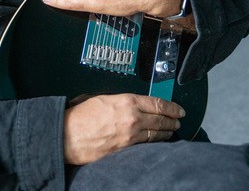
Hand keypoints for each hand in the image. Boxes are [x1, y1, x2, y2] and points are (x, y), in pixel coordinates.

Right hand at [64, 93, 184, 164]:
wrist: (69, 135)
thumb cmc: (82, 116)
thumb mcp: (104, 99)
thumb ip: (121, 101)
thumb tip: (132, 105)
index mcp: (127, 101)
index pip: (157, 103)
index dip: (171, 107)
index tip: (178, 109)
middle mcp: (132, 117)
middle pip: (160, 119)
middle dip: (172, 120)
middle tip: (179, 120)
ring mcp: (130, 135)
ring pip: (156, 134)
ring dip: (167, 132)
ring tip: (172, 130)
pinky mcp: (126, 150)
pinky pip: (146, 144)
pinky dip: (155, 142)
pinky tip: (158, 141)